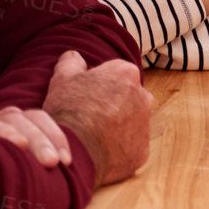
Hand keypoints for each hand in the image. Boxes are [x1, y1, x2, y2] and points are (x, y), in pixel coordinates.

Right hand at [0, 106, 70, 168]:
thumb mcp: (21, 166)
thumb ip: (40, 161)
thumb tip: (66, 169)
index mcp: (15, 123)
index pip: (38, 117)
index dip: (55, 135)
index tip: (66, 161)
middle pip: (19, 118)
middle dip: (39, 139)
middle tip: (52, 162)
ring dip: (9, 133)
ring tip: (22, 147)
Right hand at [42, 50, 154, 186]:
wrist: (76, 153)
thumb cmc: (69, 111)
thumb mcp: (63, 79)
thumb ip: (71, 62)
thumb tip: (74, 56)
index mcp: (126, 73)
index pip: (117, 74)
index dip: (101, 85)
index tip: (88, 97)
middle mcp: (143, 96)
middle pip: (129, 97)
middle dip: (115, 105)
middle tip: (91, 117)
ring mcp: (145, 125)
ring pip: (132, 122)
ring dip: (119, 127)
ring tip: (95, 136)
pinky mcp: (142, 151)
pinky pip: (131, 146)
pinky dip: (119, 148)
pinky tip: (101, 151)